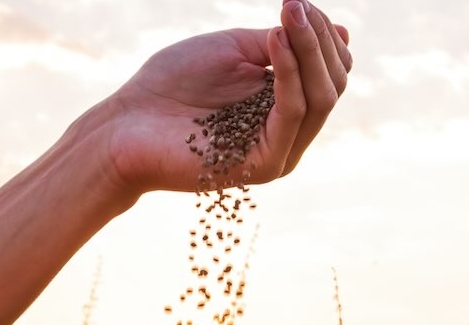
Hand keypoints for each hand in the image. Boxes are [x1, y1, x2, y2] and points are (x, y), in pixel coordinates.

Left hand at [103, 0, 351, 196]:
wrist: (127, 123)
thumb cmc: (172, 84)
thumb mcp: (235, 49)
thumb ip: (283, 43)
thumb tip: (341, 32)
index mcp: (286, 106)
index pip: (331, 71)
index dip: (322, 33)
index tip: (298, 0)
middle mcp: (290, 132)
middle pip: (334, 84)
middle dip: (319, 39)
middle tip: (295, 3)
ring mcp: (280, 152)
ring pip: (320, 98)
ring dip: (308, 50)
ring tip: (287, 16)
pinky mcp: (264, 165)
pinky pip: (291, 114)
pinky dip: (289, 73)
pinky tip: (274, 41)